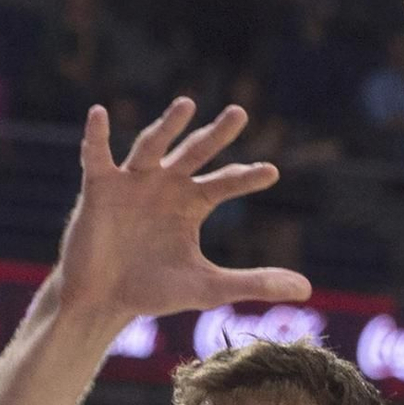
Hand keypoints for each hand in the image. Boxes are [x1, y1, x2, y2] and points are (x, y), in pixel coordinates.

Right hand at [56, 96, 311, 327]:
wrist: (102, 300)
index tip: (270, 172)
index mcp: (191, 203)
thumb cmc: (152, 290)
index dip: (245, 177)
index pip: (224, 182)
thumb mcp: (208, 288)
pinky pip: (97, 156)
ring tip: (187, 104)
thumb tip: (307, 289)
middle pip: (195, 152)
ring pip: (152, 146)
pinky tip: (99, 114)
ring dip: (168, 125)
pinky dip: (96, 135)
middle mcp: (165, 185)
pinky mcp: (100, 187)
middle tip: (240, 113)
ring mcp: (132, 183)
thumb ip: (254, 283)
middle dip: (216, 134)